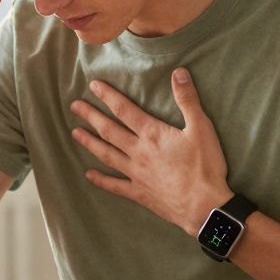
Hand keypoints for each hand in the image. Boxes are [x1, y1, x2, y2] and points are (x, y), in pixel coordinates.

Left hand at [70, 69, 230, 236]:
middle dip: (91, 116)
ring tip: (75, 133)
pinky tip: (88, 174)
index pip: (125, 110)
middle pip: (109, 131)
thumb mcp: (202, 128)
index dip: (108, 96)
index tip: (93, 86)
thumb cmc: (205, 167)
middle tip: (74, 106)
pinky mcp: (139, 193)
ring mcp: (136, 174)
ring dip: (90, 143)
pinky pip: (115, 185)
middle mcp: (138, 152)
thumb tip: (178, 72)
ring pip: (107, 155)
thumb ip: (188, 100)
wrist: (204, 207)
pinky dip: (101, 180)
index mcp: (152, 134)